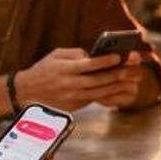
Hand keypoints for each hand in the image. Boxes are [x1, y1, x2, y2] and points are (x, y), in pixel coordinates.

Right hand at [16, 47, 139, 110]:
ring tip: (131, 80)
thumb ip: (74, 53)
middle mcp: (70, 84)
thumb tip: (92, 55)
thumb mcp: (55, 55)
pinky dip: (108, 95)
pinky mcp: (74, 106)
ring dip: (117, 86)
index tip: (118, 56)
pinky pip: (94, 100)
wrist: (27, 92)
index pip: (89, 65)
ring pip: (99, 92)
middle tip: (133, 69)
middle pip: (98, 80)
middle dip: (118, 74)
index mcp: (65, 69)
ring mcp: (73, 97)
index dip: (105, 61)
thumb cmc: (43, 70)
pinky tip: (119, 90)